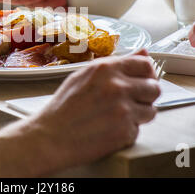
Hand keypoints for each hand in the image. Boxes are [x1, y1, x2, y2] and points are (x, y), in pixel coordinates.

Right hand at [0, 51, 159, 177]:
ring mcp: (119, 104)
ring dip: (138, 110)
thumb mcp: (78, 78)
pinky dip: (131, 127)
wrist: (42, 139)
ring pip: (151, 104)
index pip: (142, 61)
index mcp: (99, 65)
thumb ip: (109, 65)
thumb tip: (137, 54)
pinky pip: (142, 125)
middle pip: (152, 82)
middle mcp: (112, 80)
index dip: (142, 73)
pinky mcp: (122, 128)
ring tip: (112, 116)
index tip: (138, 79)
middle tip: (122, 102)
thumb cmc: (54, 110)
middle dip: (142, 92)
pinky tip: (108, 129)